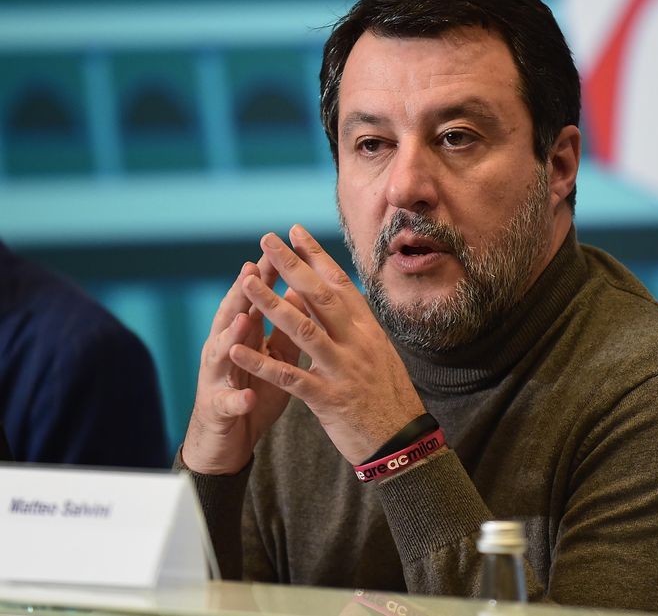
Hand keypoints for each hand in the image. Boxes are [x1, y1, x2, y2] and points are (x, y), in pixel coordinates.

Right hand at [182, 257, 298, 474]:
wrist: (226, 441)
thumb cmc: (252, 388)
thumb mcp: (273, 355)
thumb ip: (284, 326)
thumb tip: (301, 291)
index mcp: (242, 336)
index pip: (254, 298)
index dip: (266, 274)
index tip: (281, 247)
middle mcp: (224, 351)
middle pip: (232, 316)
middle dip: (241, 293)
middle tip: (251, 269)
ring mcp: (217, 379)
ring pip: (222, 354)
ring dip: (232, 337)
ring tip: (243, 322)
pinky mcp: (218, 410)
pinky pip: (229, 404)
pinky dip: (237, 399)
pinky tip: (247, 395)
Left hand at [229, 224, 425, 464]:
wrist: (404, 442)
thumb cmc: (389, 398)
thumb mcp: (379, 355)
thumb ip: (356, 328)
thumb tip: (336, 299)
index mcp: (368, 331)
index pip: (340, 284)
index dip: (317, 257)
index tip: (296, 232)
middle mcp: (357, 344)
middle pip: (320, 297)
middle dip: (292, 265)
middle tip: (267, 240)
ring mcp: (343, 370)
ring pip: (303, 330)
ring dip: (271, 304)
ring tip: (247, 283)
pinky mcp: (328, 399)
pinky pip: (290, 376)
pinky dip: (262, 362)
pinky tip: (236, 349)